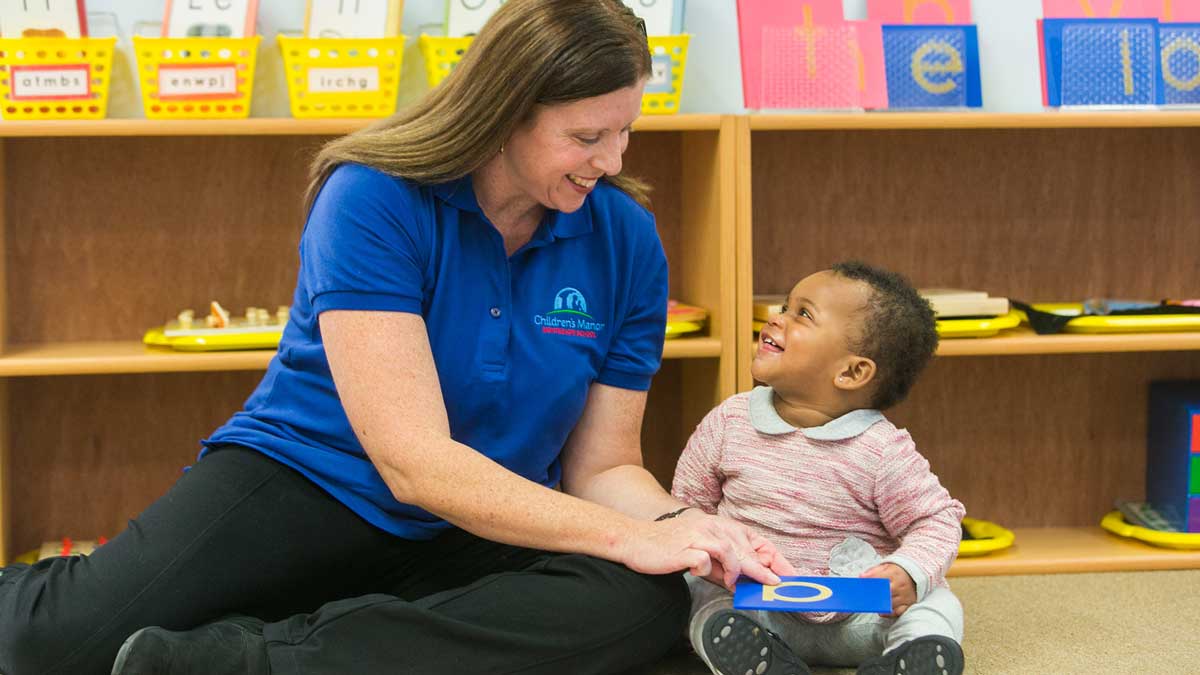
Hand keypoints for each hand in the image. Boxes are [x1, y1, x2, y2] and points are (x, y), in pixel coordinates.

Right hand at [619, 510, 794, 590]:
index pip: (755, 540)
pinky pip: (703, 560)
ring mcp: (698, 535)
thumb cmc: (668, 549)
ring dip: (738, 571)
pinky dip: (706, 570)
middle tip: (776, 586)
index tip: (789, 576)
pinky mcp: (684, 547)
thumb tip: (745, 584)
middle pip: (746, 548)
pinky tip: (699, 573)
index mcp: (719, 526)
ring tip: (735, 584)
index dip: (774, 558)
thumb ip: (723, 567)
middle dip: (764, 570)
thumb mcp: (702, 555)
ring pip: (730, 552)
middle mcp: (711, 526)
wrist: (635, 541)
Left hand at [861, 562, 915, 616]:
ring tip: (871, 604)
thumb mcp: (886, 567)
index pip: (879, 579)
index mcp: (894, 574)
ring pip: (890, 603)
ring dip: (880, 605)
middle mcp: (900, 585)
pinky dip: (889, 613)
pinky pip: (898, 612)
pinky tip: (881, 611)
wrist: (914, 575)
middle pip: (884, 593)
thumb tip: (862, 577)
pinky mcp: (909, 604)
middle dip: (873, 596)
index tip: (860, 587)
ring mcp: (905, 596)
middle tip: (863, 598)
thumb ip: (873, 571)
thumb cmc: (897, 572)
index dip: (869, 583)